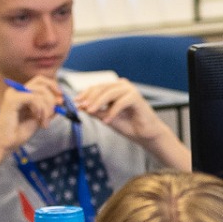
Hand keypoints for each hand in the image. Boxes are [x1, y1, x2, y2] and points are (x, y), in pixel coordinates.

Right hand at [0, 76, 60, 152]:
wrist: (5, 143)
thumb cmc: (19, 132)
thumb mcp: (40, 118)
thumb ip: (49, 108)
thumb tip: (61, 100)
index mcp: (23, 93)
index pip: (41, 81)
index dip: (54, 86)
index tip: (61, 99)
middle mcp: (17, 90)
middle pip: (42, 83)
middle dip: (52, 98)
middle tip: (53, 113)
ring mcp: (14, 93)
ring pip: (40, 91)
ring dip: (47, 108)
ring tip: (44, 122)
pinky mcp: (12, 99)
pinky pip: (34, 98)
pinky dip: (40, 109)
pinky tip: (37, 118)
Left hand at [74, 77, 191, 169]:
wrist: (145, 134)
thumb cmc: (128, 125)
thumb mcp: (106, 117)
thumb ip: (95, 111)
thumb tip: (81, 106)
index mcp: (115, 88)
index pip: (97, 87)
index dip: (85, 94)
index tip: (77, 102)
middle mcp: (122, 86)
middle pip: (102, 88)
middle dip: (90, 98)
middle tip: (82, 107)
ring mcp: (130, 90)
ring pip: (110, 92)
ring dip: (98, 102)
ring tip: (90, 111)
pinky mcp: (136, 98)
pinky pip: (120, 102)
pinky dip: (112, 111)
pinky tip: (107, 120)